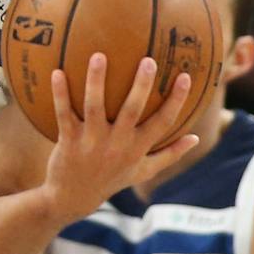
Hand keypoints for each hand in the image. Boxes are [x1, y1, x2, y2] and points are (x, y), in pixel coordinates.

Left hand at [40, 53, 199, 220]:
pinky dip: (60, 94)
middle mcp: (117, 144)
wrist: (73, 197)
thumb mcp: (143, 171)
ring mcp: (92, 141)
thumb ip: (170, 155)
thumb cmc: (112, 179)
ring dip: (96, 81)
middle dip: (142, 85)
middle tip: (149, 60)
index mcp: (138, 148)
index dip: (176, 101)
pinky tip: (57, 72)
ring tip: (99, 56)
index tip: (185, 76)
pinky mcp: (68, 140)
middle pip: (132, 110)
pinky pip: (63, 114)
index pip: (163, 123)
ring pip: (95, 107)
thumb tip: (196, 138)